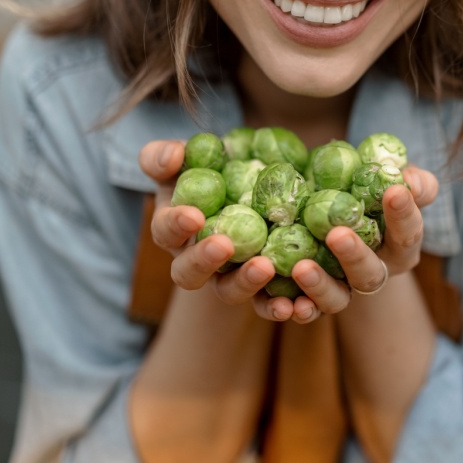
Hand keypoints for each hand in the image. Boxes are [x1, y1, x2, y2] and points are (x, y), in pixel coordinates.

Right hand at [138, 140, 277, 304]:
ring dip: (245, 283)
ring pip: (229, 291)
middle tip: (224, 244)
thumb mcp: (187, 156)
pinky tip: (297, 305)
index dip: (176, 225)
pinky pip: (267, 303)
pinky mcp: (263, 287)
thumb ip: (166, 156)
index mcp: (175, 229)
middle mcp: (198, 260)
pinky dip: (278, 307)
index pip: (166, 230)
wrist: (257, 183)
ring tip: (265, 267)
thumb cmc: (213, 168)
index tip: (193, 214)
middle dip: (204, 261)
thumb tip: (173, 155)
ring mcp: (230, 276)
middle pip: (189, 274)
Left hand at [281, 165, 438, 323]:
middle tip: (337, 234)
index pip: (407, 233)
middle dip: (354, 256)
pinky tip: (284, 304)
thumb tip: (411, 181)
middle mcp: (373, 272)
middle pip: (369, 274)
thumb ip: (413, 182)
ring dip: (320, 286)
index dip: (403, 215)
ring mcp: (344, 288)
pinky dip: (296, 309)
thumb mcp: (396, 184)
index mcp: (399, 246)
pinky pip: (306, 310)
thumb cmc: (372, 195)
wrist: (335, 217)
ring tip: (302, 268)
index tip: (394, 191)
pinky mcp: (314, 299)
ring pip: (337, 298)